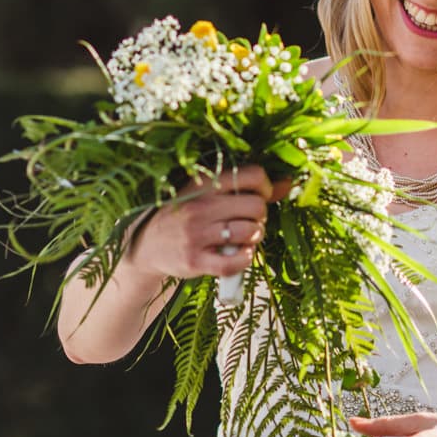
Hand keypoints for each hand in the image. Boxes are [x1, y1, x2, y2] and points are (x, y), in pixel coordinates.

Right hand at [129, 165, 288, 280]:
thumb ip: (246, 188)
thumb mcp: (207, 194)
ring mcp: (196, 234)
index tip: (262, 196)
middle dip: (260, 216)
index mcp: (203, 183)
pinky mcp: (195, 261)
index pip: (251, 175)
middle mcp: (199, 206)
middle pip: (256, 207)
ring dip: (254, 237)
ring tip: (243, 238)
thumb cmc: (185, 215)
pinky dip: (245, 259)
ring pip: (250, 233)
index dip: (266, 187)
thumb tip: (288, 183)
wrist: (148, 246)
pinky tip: (239, 255)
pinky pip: (236, 261)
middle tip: (250, 221)